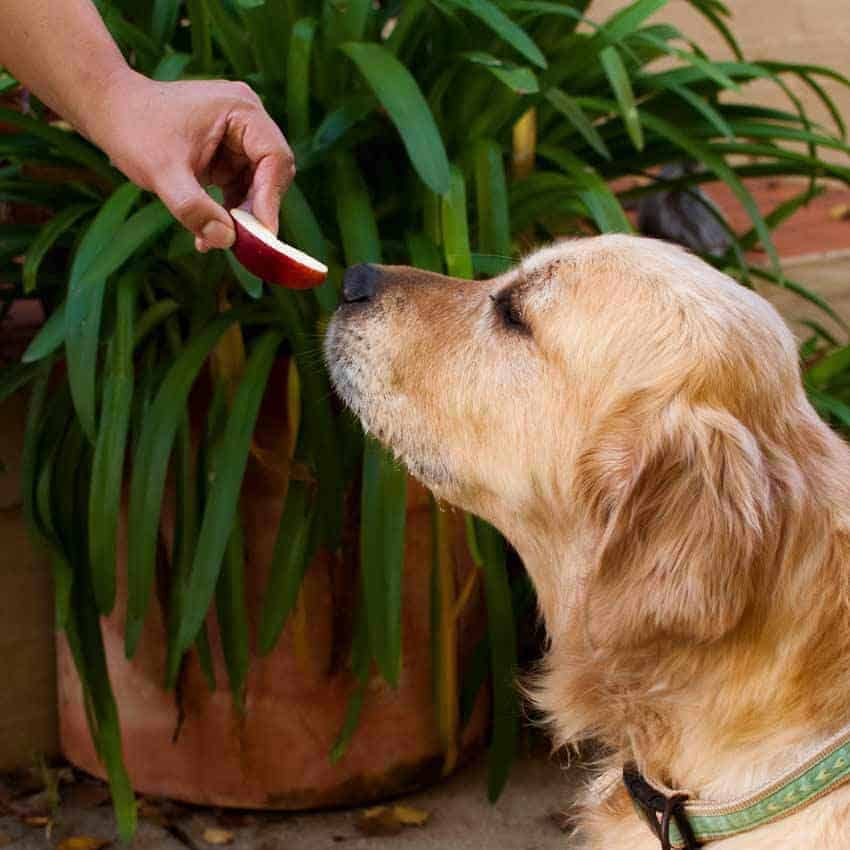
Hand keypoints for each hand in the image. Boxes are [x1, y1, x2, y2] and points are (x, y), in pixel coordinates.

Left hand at [85, 70, 294, 251]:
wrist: (111, 113)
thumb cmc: (133, 129)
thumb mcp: (162, 171)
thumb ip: (193, 207)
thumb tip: (226, 241)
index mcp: (241, 109)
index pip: (275, 158)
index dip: (270, 199)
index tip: (261, 235)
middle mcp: (248, 120)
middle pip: (272, 175)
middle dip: (256, 211)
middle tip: (241, 243)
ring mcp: (241, 139)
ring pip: (259, 188)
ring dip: (243, 218)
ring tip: (216, 239)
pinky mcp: (231, 156)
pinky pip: (242, 191)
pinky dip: (230, 214)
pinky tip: (209, 233)